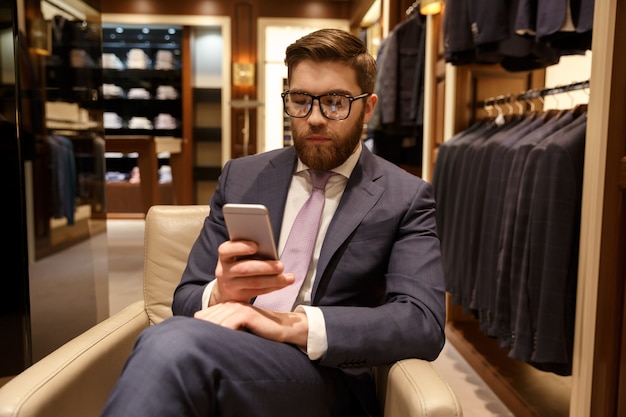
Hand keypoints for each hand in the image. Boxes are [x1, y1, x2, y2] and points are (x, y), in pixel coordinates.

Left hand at [194, 301, 308, 347]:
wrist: (282, 329)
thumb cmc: (260, 332)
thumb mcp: (238, 330)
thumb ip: (223, 329)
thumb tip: (201, 338)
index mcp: (226, 306)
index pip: (202, 317)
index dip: (197, 330)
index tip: (192, 343)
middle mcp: (229, 304)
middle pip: (205, 319)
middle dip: (199, 333)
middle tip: (192, 347)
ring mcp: (237, 307)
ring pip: (214, 322)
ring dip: (208, 335)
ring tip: (202, 348)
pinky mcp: (245, 313)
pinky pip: (227, 324)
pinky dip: (221, 334)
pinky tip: (219, 344)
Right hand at [211, 240, 294, 304]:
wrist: (226, 288)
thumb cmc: (239, 264)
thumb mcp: (239, 255)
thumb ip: (250, 251)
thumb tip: (271, 249)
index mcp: (224, 256)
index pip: (226, 250)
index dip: (240, 247)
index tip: (255, 246)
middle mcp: (224, 271)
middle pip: (244, 269)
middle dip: (265, 267)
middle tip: (281, 266)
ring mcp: (230, 285)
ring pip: (253, 283)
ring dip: (273, 280)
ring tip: (288, 278)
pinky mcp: (239, 297)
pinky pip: (258, 292)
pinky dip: (273, 287)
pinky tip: (283, 283)